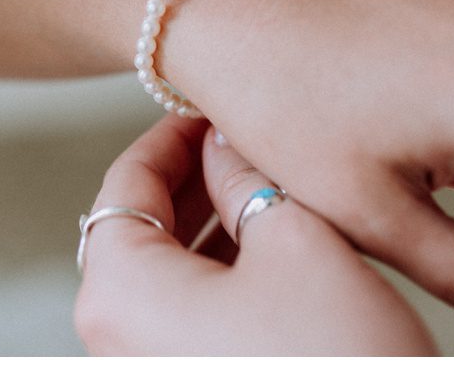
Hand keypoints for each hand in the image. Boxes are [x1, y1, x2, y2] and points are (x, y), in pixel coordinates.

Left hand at [74, 116, 435, 354]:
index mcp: (120, 292)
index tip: (210, 111)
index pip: (127, 184)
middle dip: (195, 181)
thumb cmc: (337, 360)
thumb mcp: (296, 242)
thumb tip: (227, 146)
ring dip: (212, 227)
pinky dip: (221, 276)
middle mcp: (116, 341)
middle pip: (141, 230)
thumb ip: (247, 179)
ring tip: (268, 191)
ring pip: (169, 276)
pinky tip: (272, 252)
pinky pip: (189, 317)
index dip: (171, 137)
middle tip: (244, 144)